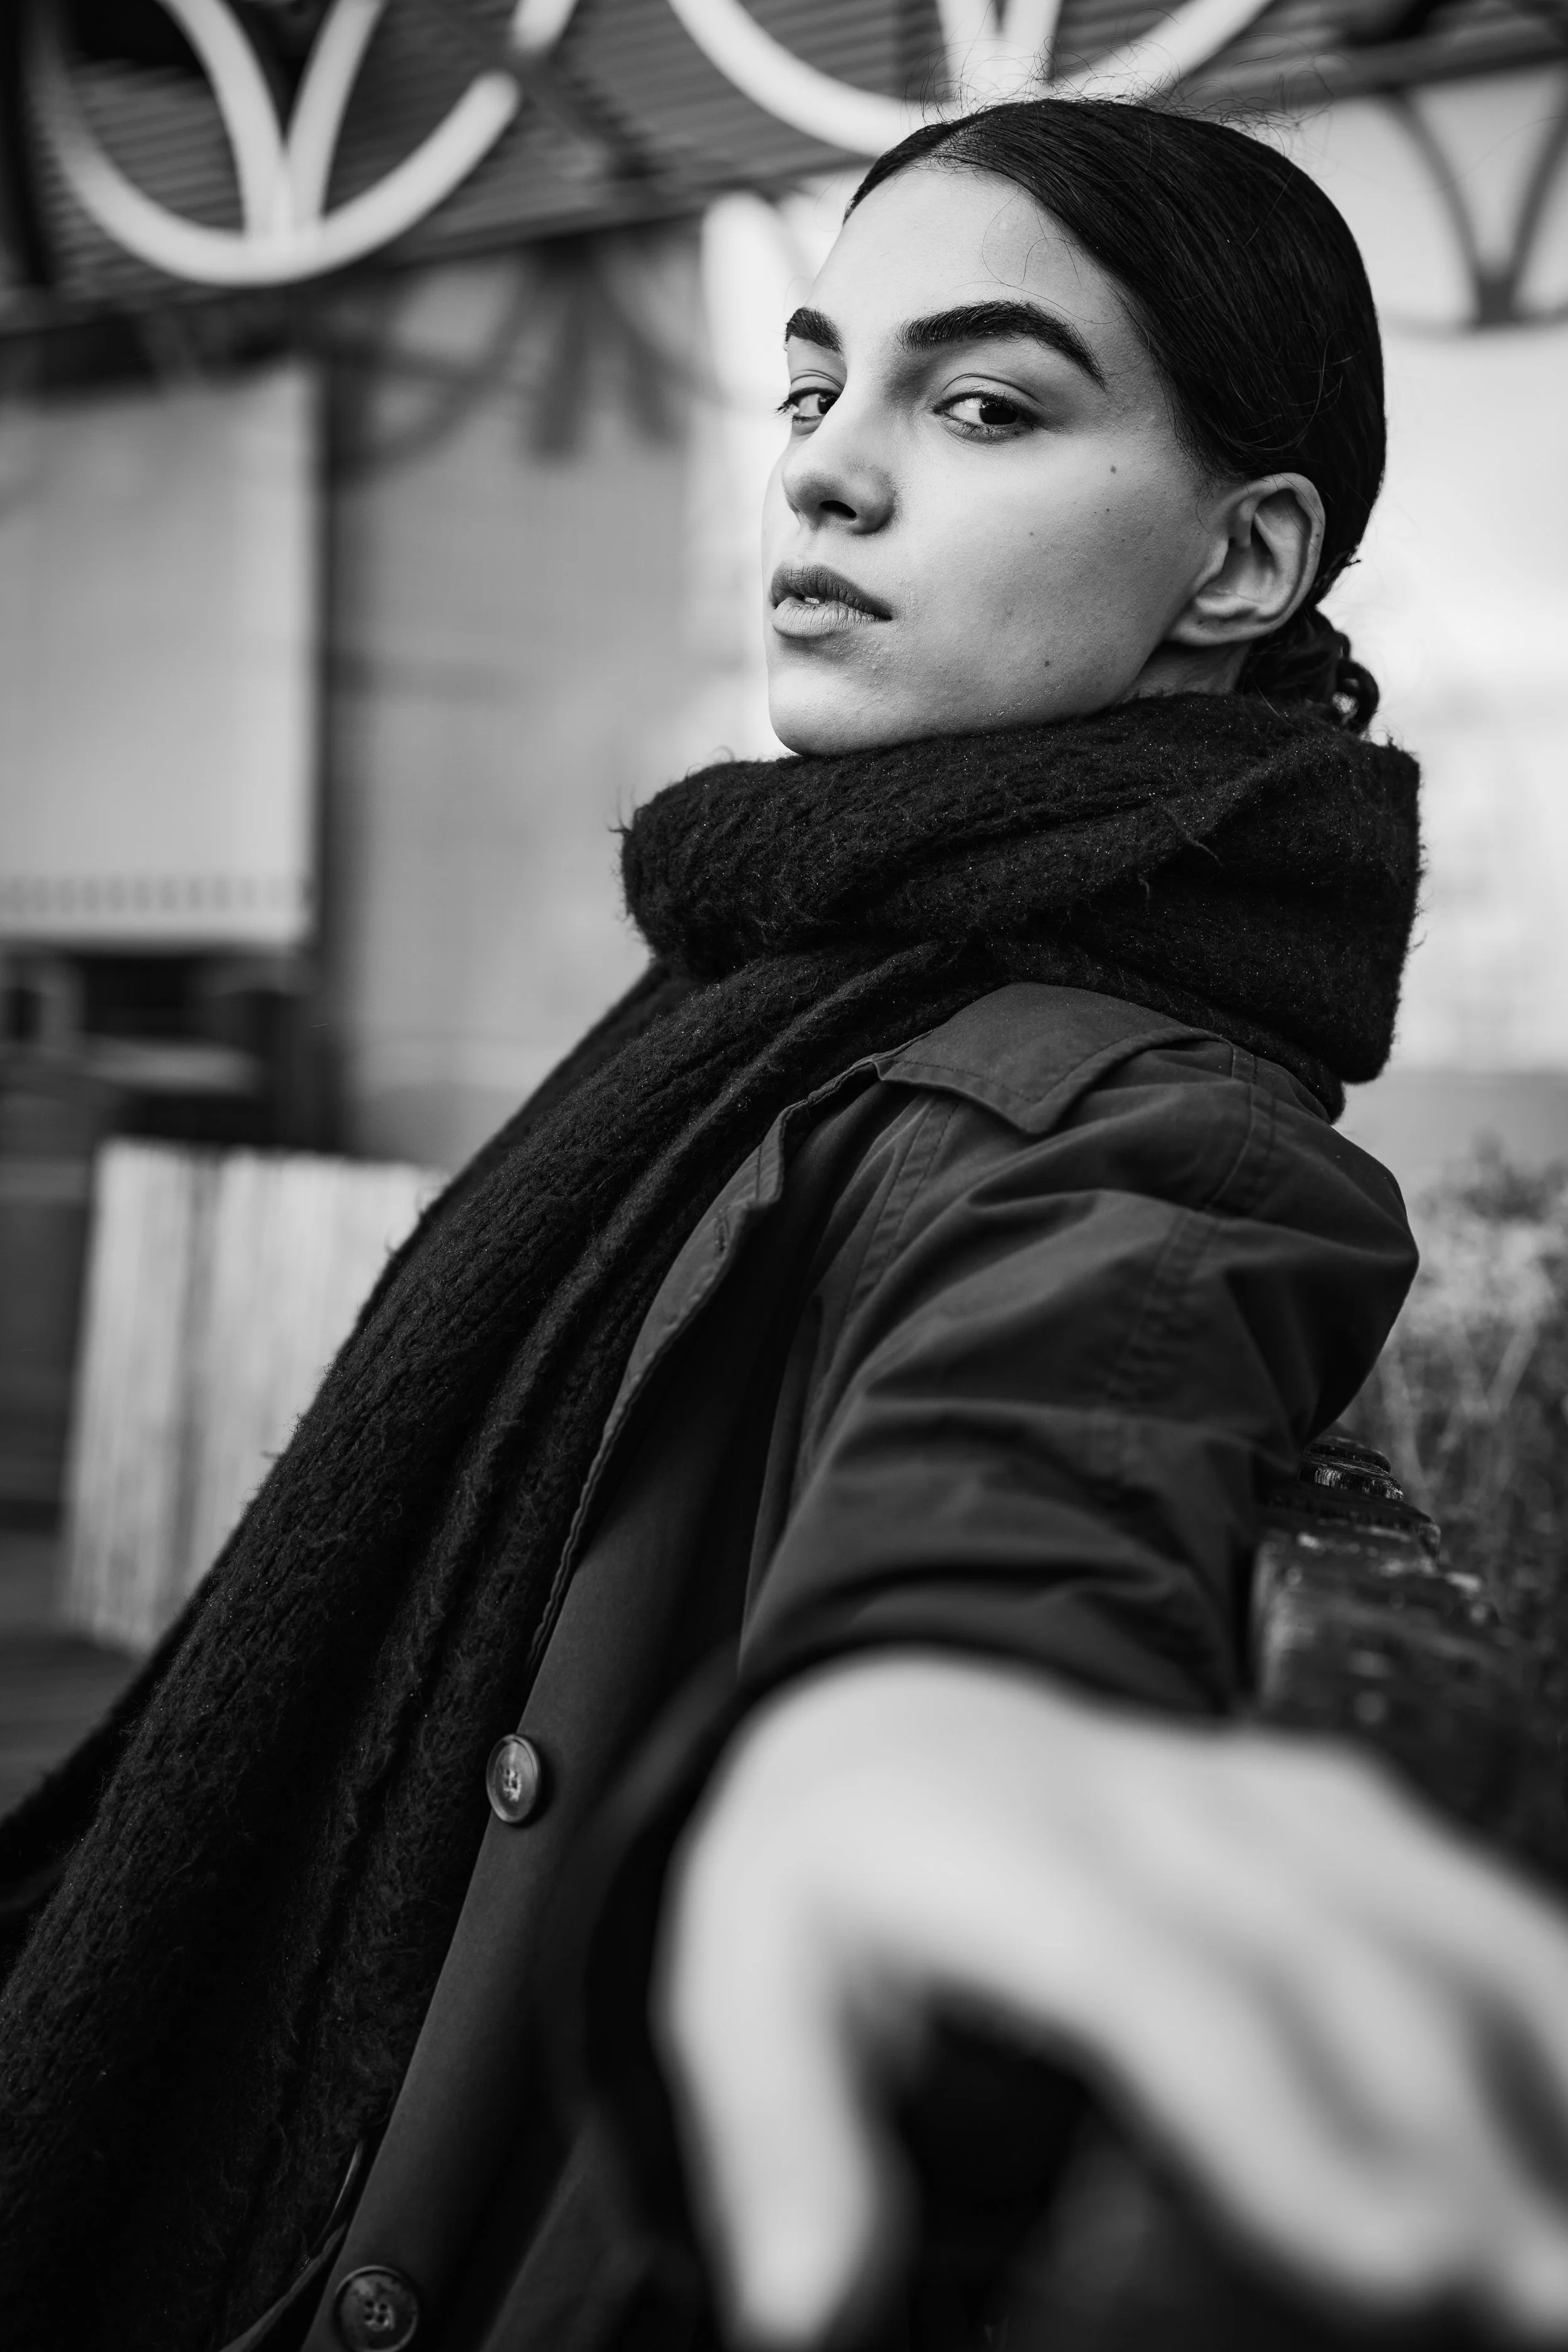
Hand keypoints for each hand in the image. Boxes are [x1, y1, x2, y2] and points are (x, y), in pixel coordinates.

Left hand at [653, 1653, 1567, 2347]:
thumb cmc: (824, 1870)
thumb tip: (806, 2307)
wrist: (881, 1718)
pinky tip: (1567, 2073)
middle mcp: (1143, 1810)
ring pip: (1416, 1897)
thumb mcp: (738, 1983)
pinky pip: (1432, 1869)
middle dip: (1454, 2132)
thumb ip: (782, 2140)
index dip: (1288, 2128)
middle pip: (1330, 1955)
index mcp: (1002, 1856)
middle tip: (1533, 2294)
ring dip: (1531, 2041)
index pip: (1164, 1988)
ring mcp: (1237, 1791)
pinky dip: (1525, 1967)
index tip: (1394, 2265)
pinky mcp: (1301, 1798)